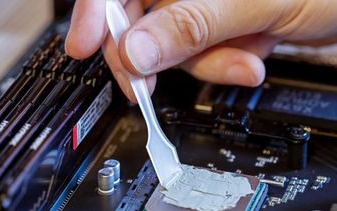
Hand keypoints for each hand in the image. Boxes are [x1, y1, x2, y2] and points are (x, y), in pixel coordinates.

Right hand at [65, 0, 336, 101]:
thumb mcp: (253, 4)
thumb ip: (190, 25)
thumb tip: (134, 51)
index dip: (94, 13)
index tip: (83, 47)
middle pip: (139, 20)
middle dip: (161, 55)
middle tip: (172, 77)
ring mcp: (203, 0)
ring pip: (174, 45)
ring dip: (207, 64)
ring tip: (247, 59)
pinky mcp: (219, 22)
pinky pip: (201, 54)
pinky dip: (223, 64)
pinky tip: (251, 55)